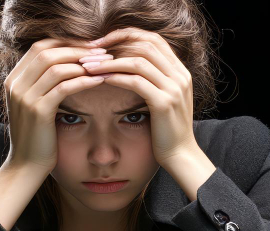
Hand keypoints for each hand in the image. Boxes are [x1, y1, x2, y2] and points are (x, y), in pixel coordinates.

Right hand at [3, 38, 110, 172]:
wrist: (27, 166)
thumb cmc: (37, 136)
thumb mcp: (36, 104)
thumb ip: (44, 83)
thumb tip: (71, 62)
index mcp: (14, 79)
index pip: (41, 47)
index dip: (67, 43)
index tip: (91, 45)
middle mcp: (15, 84)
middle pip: (48, 51)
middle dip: (78, 49)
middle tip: (103, 51)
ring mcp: (25, 97)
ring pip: (56, 66)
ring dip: (83, 63)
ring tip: (105, 64)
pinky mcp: (38, 111)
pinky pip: (64, 87)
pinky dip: (84, 80)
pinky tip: (101, 80)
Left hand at [82, 27, 198, 166]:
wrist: (180, 155)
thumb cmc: (166, 129)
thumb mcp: (163, 98)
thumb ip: (153, 79)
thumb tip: (126, 63)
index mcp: (180, 71)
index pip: (153, 39)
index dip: (126, 35)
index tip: (102, 41)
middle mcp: (180, 75)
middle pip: (145, 44)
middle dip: (115, 44)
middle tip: (90, 50)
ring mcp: (174, 88)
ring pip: (138, 61)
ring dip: (110, 61)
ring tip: (89, 65)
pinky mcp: (164, 103)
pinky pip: (136, 82)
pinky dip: (116, 77)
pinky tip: (100, 79)